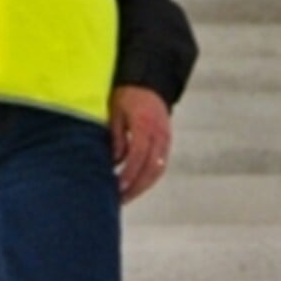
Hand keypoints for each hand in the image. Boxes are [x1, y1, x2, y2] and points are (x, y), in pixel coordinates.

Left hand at [109, 85, 172, 203]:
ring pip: (158, 170)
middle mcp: (159, 135)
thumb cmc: (128, 95)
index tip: (116, 187)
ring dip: (142, 186)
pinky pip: (160, 164)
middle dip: (135, 187)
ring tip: (126, 196)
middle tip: (119, 199)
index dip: (128, 174)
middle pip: (151, 168)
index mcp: (145, 126)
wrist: (149, 81)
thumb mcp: (116, 112)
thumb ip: (116, 137)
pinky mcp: (166, 142)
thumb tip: (114, 161)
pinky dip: (148, 177)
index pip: (137, 156)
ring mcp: (165, 139)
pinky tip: (135, 184)